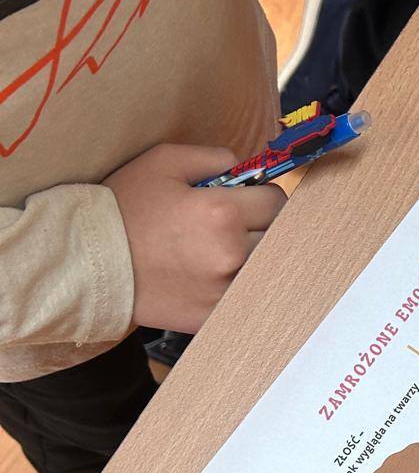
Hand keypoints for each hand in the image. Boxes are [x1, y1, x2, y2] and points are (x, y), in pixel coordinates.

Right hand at [104, 143, 284, 331]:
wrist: (88, 262)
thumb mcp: (163, 162)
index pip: (276, 202)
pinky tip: (218, 276)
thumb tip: (242, 164)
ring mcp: (224, 289)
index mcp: (221, 213)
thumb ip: (212, 157)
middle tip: (239, 225)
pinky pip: (247, 297)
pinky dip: (241, 286)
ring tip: (227, 250)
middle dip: (263, 226)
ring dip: (255, 257)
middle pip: (278, 237)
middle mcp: (230, 253)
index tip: (249, 200)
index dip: (263, 197)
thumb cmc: (123, 209)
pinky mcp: (214, 315)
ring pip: (267, 268)